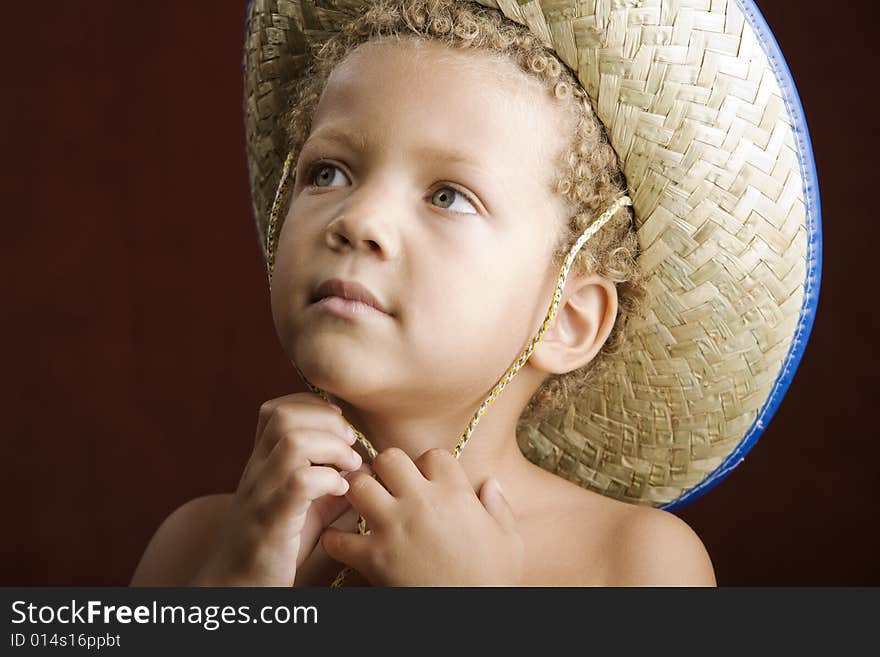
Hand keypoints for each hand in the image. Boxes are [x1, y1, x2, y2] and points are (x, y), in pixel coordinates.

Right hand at [191, 392, 366, 586]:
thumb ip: (330, 482)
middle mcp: (257, 470)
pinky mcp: (272, 519)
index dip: (312, 405)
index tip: (339, 424)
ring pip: (292, 442)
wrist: (237, 587)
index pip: (276, 409)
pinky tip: (341, 492)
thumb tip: (366, 464)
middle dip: (326, 420)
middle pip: (283, 415)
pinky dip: (329, 480)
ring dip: (332, 447)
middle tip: (351, 444)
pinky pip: (299, 482)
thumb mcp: (306, 506)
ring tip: (350, 467)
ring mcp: (261, 493)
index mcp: (262, 462)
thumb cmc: (276, 545)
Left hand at [321, 447, 524, 585]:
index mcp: (455, 494)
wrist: (473, 617)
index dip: (428, 465)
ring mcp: (393, 528)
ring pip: (359, 486)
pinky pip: (338, 539)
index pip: (432, 455)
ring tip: (366, 504)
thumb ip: (499, 507)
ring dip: (360, 493)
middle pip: (389, 458)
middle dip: (387, 468)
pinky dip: (336, 541)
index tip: (427, 480)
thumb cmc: (493, 580)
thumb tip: (490, 483)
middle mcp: (421, 503)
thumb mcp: (509, 541)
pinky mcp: (373, 558)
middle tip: (389, 483)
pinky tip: (345, 544)